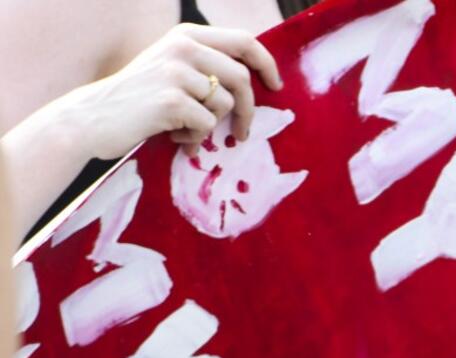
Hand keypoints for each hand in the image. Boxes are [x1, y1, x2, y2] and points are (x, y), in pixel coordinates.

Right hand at [59, 23, 281, 159]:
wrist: (93, 118)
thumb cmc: (137, 99)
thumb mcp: (171, 68)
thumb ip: (205, 65)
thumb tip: (253, 79)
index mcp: (186, 35)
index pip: (244, 41)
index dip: (266, 63)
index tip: (276, 85)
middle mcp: (183, 47)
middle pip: (242, 78)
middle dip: (248, 110)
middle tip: (243, 132)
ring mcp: (177, 72)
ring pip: (226, 105)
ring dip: (212, 127)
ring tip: (188, 133)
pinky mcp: (172, 100)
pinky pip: (208, 125)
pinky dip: (196, 138)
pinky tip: (175, 138)